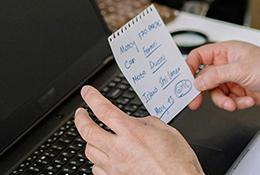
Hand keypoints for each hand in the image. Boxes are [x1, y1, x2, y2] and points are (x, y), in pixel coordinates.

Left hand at [74, 86, 203, 174]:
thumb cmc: (179, 165)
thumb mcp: (168, 133)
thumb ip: (147, 122)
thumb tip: (135, 121)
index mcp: (132, 133)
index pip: (103, 109)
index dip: (91, 97)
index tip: (87, 92)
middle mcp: (120, 150)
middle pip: (87, 130)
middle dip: (79, 118)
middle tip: (80, 113)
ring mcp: (116, 168)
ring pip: (89, 151)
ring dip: (89, 141)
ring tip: (93, 136)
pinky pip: (96, 170)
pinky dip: (97, 161)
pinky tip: (103, 158)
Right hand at [186, 41, 259, 111]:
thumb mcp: (240, 70)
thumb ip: (216, 75)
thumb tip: (198, 81)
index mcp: (224, 52)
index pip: (198, 57)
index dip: (189, 67)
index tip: (184, 80)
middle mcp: (226, 65)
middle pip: (204, 79)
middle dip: (203, 92)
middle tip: (196, 102)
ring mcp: (233, 79)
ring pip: (216, 93)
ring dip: (223, 101)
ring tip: (233, 104)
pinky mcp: (240, 92)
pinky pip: (229, 100)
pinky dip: (236, 103)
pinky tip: (247, 101)